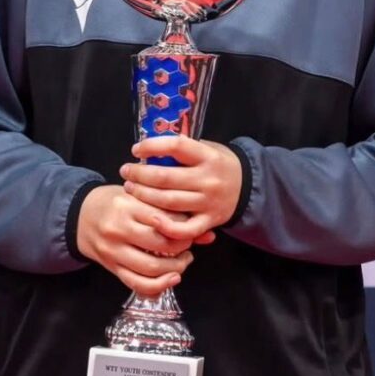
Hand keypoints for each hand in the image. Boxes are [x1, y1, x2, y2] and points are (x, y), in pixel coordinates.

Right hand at [76, 185, 195, 296]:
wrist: (80, 215)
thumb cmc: (113, 202)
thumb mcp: (138, 198)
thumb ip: (170, 213)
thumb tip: (209, 235)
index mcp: (125, 205)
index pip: (163, 218)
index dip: (183, 225)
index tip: (190, 225)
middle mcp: (117, 228)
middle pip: (160, 244)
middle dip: (183, 246)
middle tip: (188, 243)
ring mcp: (113, 250)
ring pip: (152, 267)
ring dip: (176, 268)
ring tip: (183, 260)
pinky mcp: (112, 267)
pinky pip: (138, 284)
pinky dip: (159, 286)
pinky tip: (172, 278)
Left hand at [120, 136, 242, 241]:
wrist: (248, 186)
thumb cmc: (217, 163)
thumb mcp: (205, 148)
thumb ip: (181, 149)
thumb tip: (148, 147)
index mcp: (207, 156)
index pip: (176, 146)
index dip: (152, 146)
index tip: (136, 150)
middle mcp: (208, 179)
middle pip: (165, 177)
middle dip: (139, 174)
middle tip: (125, 172)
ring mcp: (209, 202)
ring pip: (169, 201)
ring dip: (144, 195)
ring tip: (131, 189)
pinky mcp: (209, 221)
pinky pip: (185, 229)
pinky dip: (166, 226)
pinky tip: (151, 218)